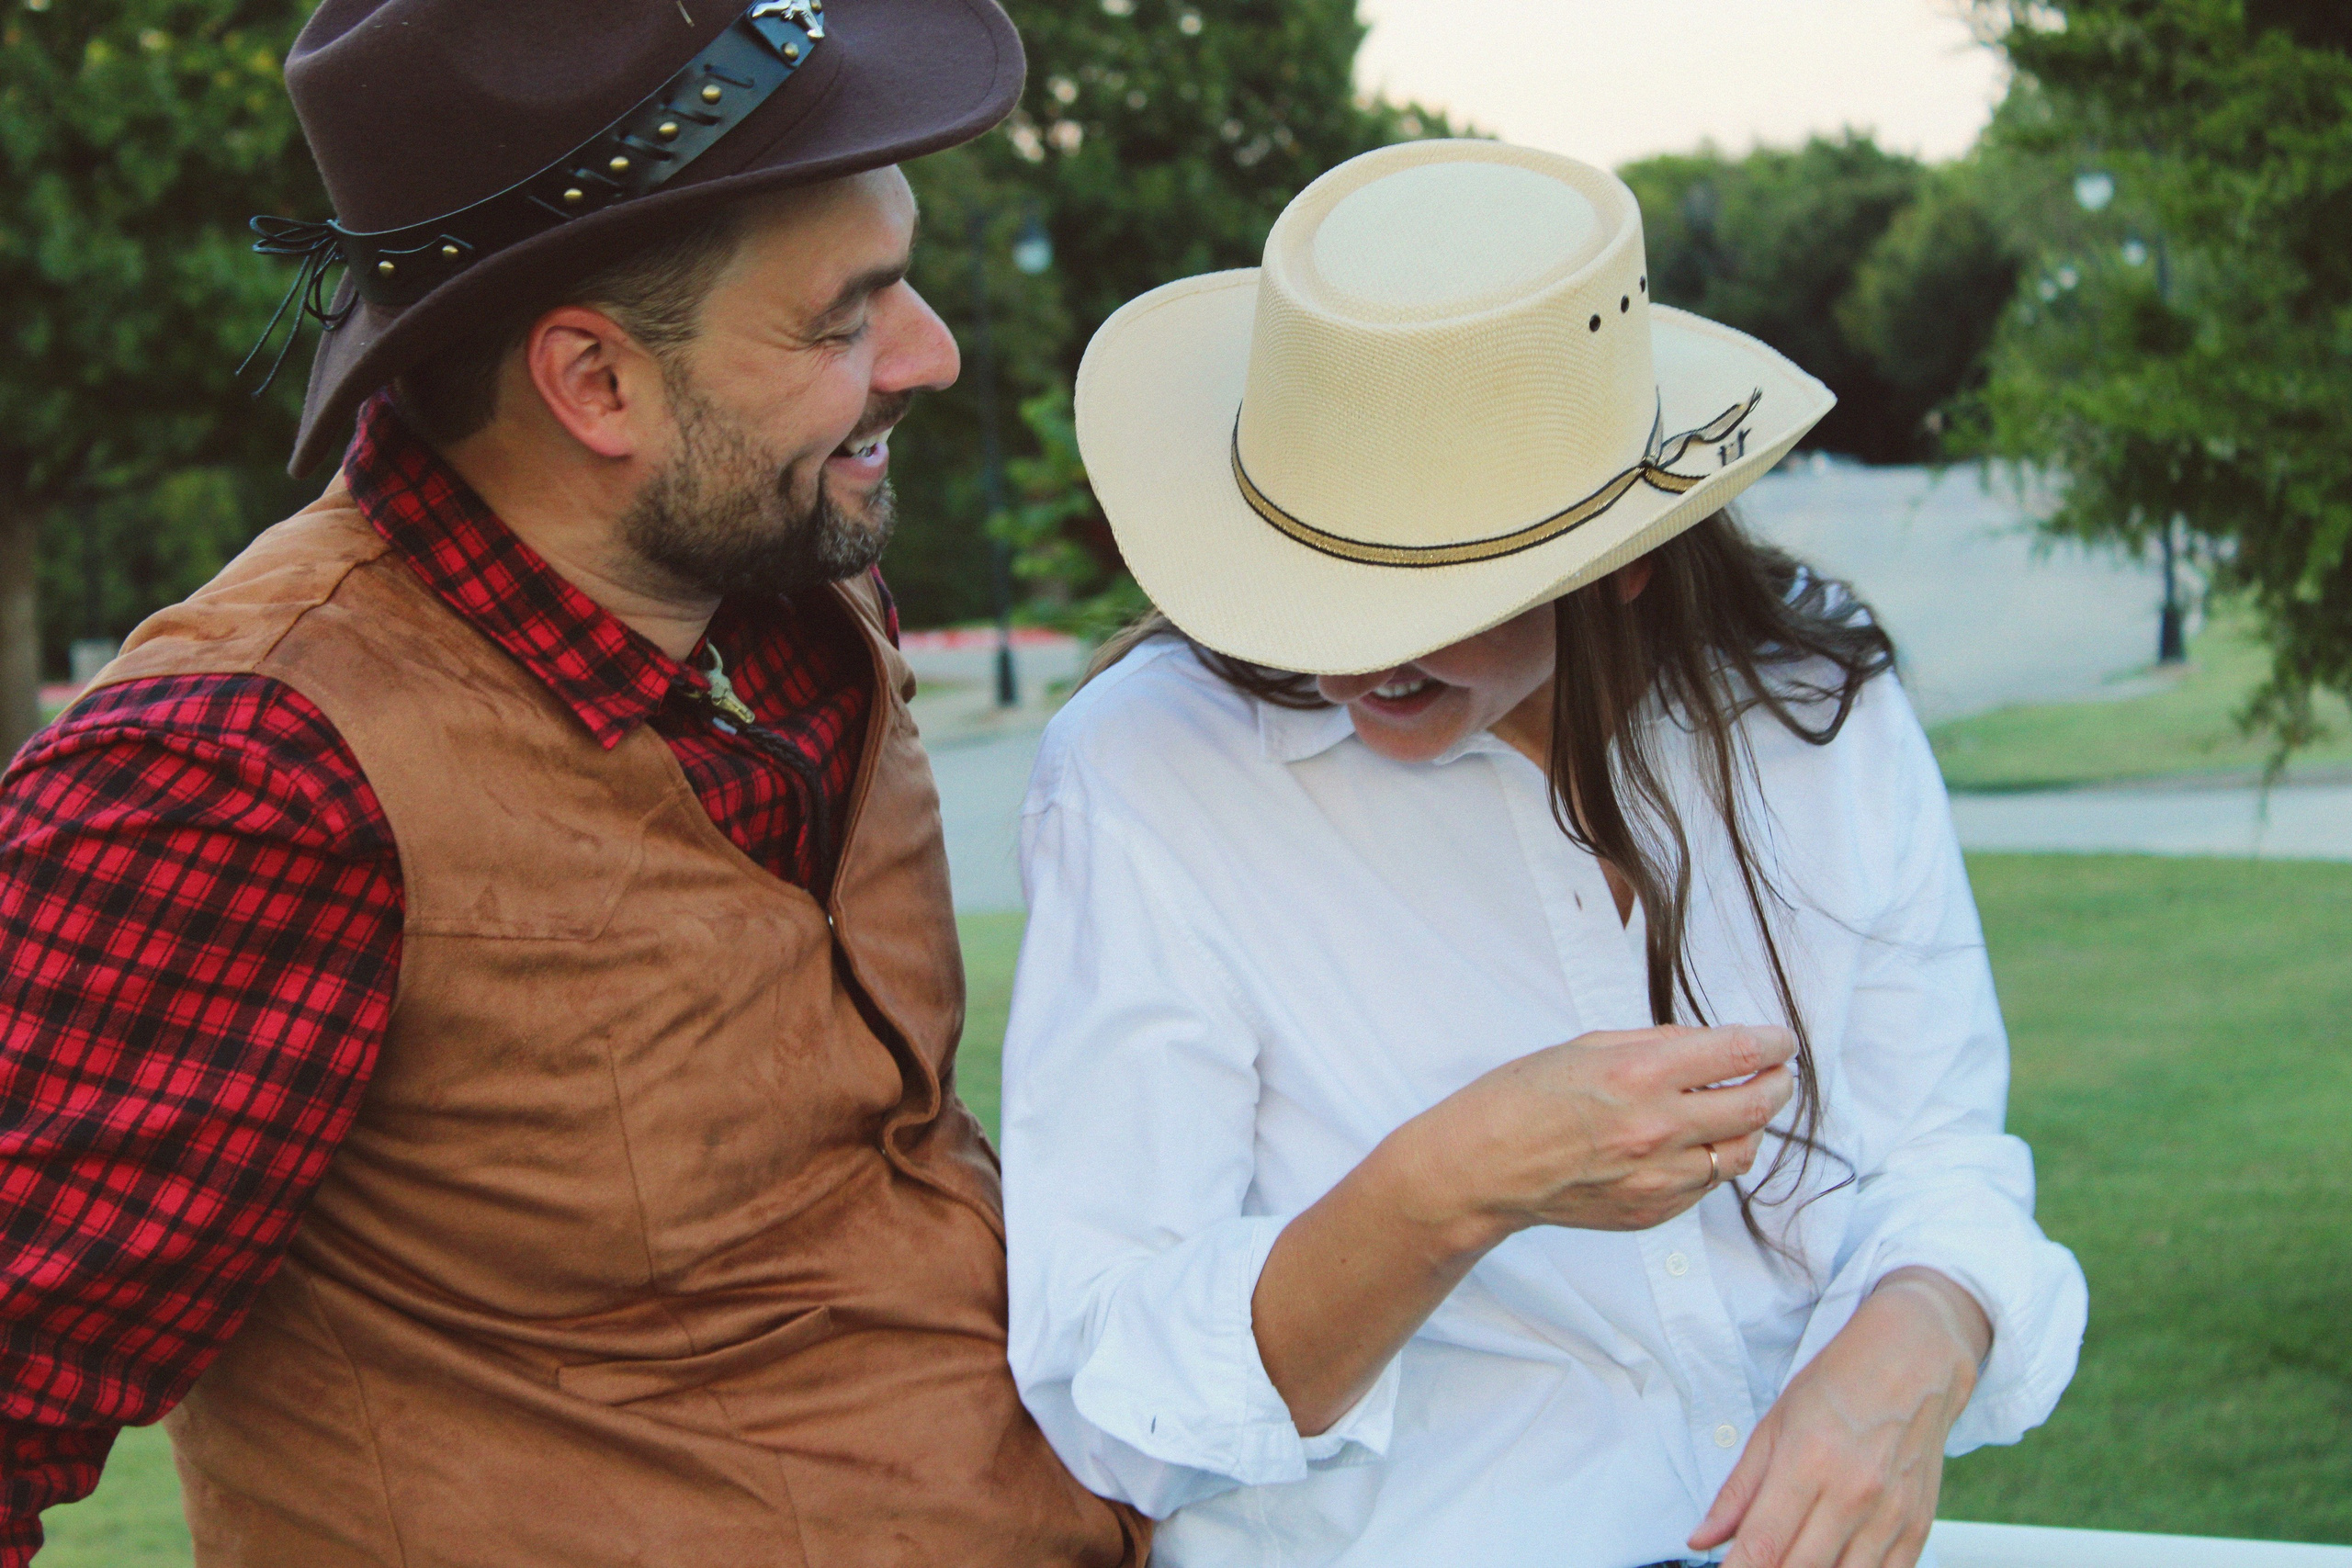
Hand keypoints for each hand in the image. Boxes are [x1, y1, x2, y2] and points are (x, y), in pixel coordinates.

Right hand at [1397, 1024, 1796, 1244]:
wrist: (1482, 1169)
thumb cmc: (1521, 1098)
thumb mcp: (1587, 1047)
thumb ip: (1656, 1045)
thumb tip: (1711, 1046)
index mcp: (1640, 1074)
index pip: (1738, 1053)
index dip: (1773, 1043)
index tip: (1782, 1040)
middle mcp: (1658, 1128)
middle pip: (1756, 1105)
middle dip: (1778, 1083)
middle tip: (1779, 1073)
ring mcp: (1659, 1178)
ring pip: (1741, 1152)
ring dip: (1749, 1126)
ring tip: (1737, 1108)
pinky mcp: (1653, 1212)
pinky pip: (1707, 1184)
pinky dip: (1712, 1159)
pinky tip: (1693, 1142)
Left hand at [1689, 1268, 1993, 1567]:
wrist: (1914, 1359)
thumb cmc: (1839, 1384)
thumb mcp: (1774, 1424)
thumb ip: (1738, 1490)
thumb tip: (1702, 1537)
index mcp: (1807, 1462)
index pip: (1763, 1544)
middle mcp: (1852, 1493)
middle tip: (1753, 1564)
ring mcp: (1890, 1515)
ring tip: (1792, 1558)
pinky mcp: (1917, 1526)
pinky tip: (1831, 1563)